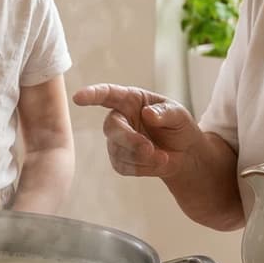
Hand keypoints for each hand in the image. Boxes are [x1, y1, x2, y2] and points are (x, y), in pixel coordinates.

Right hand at [72, 83, 198, 178]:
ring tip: (163, 157)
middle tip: (149, 149)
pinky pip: (123, 166)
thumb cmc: (179, 127)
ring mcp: (117, 141)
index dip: (92, 95)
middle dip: (129, 139)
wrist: (185, 154)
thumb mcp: (179, 115)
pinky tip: (157, 163)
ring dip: (142, 157)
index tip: (78, 98)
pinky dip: (143, 168)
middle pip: (111, 127)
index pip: (108, 94)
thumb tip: (147, 114)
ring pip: (117, 150)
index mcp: (131, 100)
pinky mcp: (119, 160)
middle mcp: (120, 118)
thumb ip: (165, 112)